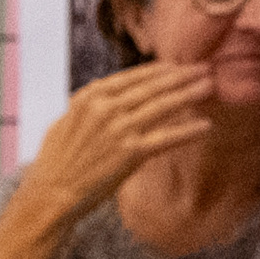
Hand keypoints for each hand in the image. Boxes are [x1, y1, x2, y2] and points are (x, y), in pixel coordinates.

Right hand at [13, 63, 212, 231]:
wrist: (51, 192)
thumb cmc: (56, 161)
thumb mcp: (67, 121)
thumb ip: (89, 105)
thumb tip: (104, 91)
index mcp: (90, 96)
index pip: (132, 77)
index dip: (159, 70)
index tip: (177, 65)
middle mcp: (106, 108)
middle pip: (152, 87)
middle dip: (180, 76)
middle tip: (203, 68)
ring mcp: (119, 129)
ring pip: (162, 106)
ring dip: (189, 95)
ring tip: (209, 87)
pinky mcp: (130, 153)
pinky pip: (166, 138)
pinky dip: (187, 131)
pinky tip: (205, 125)